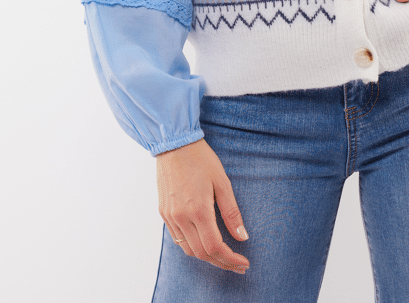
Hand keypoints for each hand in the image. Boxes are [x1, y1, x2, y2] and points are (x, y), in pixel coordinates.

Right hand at [156, 139, 249, 273]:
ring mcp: (170, 216)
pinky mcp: (164, 213)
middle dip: (222, 262)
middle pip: (202, 253)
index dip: (230, 259)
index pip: (214, 247)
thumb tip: (242, 237)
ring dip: (207, 257)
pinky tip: (204, 242)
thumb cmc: (201, 159)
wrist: (174, 144)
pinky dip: (193, 247)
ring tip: (224, 257)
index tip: (244, 263)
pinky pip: (178, 239)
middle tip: (238, 264)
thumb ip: (231, 212)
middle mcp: (181, 217)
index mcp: (198, 210)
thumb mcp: (222, 182)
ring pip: (188, 250)